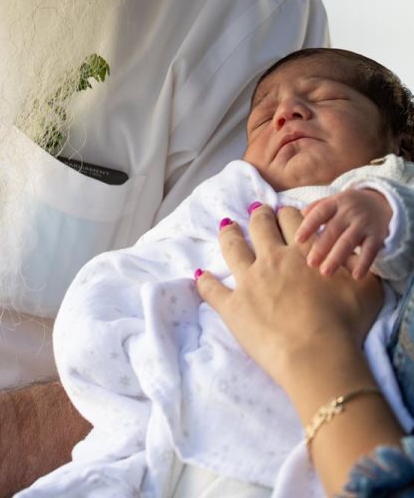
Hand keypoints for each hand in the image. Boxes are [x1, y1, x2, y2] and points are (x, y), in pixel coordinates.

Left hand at [196, 204, 382, 391]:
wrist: (317, 355)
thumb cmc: (346, 323)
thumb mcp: (367, 288)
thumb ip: (359, 268)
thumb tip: (356, 259)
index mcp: (303, 252)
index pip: (293, 221)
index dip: (288, 215)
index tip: (284, 213)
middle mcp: (273, 259)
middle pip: (260, 227)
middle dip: (259, 216)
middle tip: (257, 211)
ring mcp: (249, 281)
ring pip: (232, 248)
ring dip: (229, 235)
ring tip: (226, 226)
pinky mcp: (232, 306)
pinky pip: (213, 290)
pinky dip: (205, 282)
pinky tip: (199, 275)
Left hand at [296, 188, 391, 278]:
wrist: (380, 202)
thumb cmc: (348, 206)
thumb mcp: (334, 201)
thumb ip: (317, 207)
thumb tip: (299, 214)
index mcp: (336, 202)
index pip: (320, 213)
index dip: (308, 226)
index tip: (298, 240)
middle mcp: (349, 211)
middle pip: (333, 230)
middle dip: (321, 247)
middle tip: (311, 263)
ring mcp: (364, 223)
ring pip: (349, 241)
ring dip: (337, 257)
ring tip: (325, 272)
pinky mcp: (377, 235)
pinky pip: (371, 250)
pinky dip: (364, 263)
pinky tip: (356, 276)